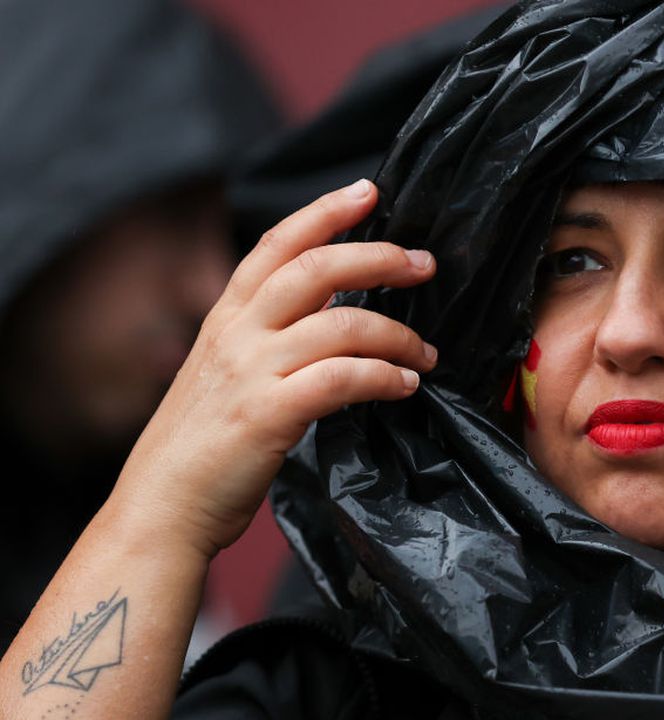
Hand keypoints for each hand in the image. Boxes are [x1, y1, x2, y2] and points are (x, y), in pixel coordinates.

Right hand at [107, 179, 436, 558]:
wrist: (162, 508)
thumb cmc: (205, 447)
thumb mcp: (228, 374)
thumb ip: (270, 339)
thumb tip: (337, 316)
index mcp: (226, 318)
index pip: (277, 244)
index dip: (325, 211)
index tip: (369, 191)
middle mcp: (236, 334)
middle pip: (317, 268)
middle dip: (379, 257)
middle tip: (424, 264)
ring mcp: (251, 372)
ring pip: (341, 324)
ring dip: (397, 335)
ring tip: (424, 353)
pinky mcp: (268, 415)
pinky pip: (342, 378)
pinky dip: (384, 377)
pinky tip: (405, 386)